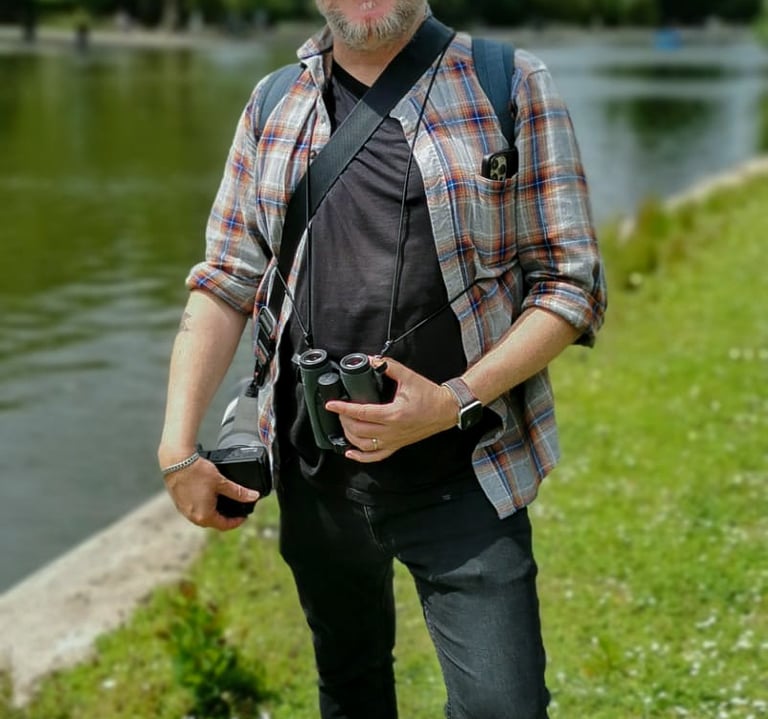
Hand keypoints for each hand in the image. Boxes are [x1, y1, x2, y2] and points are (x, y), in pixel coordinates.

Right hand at [160, 453, 260, 530]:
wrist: (176, 461)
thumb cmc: (198, 472)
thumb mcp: (222, 483)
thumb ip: (239, 492)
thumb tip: (254, 496)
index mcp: (204, 516)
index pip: (224, 525)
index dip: (237, 522)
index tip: (244, 515)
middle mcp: (192, 517)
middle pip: (213, 522)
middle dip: (225, 517)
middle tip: (236, 509)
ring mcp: (184, 511)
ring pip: (203, 516)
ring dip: (214, 512)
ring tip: (224, 502)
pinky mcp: (179, 503)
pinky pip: (194, 510)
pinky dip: (204, 506)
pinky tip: (209, 497)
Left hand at [325, 357, 457, 462]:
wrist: (446, 410)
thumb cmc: (430, 396)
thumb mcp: (409, 377)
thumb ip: (389, 367)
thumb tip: (372, 360)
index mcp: (394, 414)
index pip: (362, 413)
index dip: (343, 409)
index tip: (332, 404)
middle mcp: (392, 430)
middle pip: (359, 430)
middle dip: (344, 420)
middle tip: (339, 410)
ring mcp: (394, 440)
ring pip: (364, 445)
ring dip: (349, 436)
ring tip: (343, 425)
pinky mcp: (397, 445)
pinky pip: (376, 456)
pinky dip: (361, 456)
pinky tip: (350, 452)